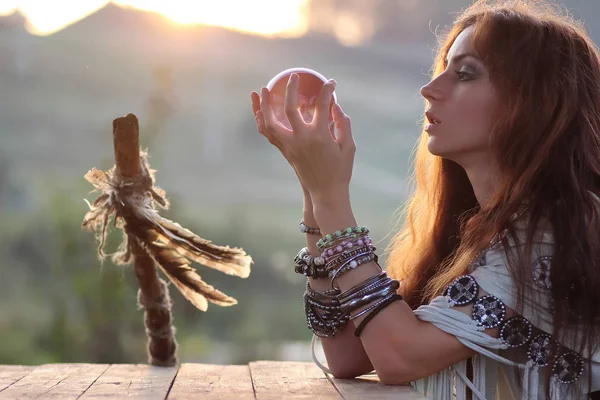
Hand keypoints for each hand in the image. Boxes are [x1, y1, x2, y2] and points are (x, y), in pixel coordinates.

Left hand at [251, 74, 355, 205]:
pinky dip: (262, 121)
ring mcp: (290, 146)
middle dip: (290, 90)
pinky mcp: (285, 151)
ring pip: (269, 122)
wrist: (325, 192)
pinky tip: (259, 111)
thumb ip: (343, 124)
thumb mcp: (348, 147)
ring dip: (263, 105)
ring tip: (261, 89)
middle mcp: (301, 139)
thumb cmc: (340, 170)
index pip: (322, 106)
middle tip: (293, 77)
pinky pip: (268, 134)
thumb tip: (335, 106)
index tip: (330, 83)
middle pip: (289, 109)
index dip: (327, 91)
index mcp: (320, 136)